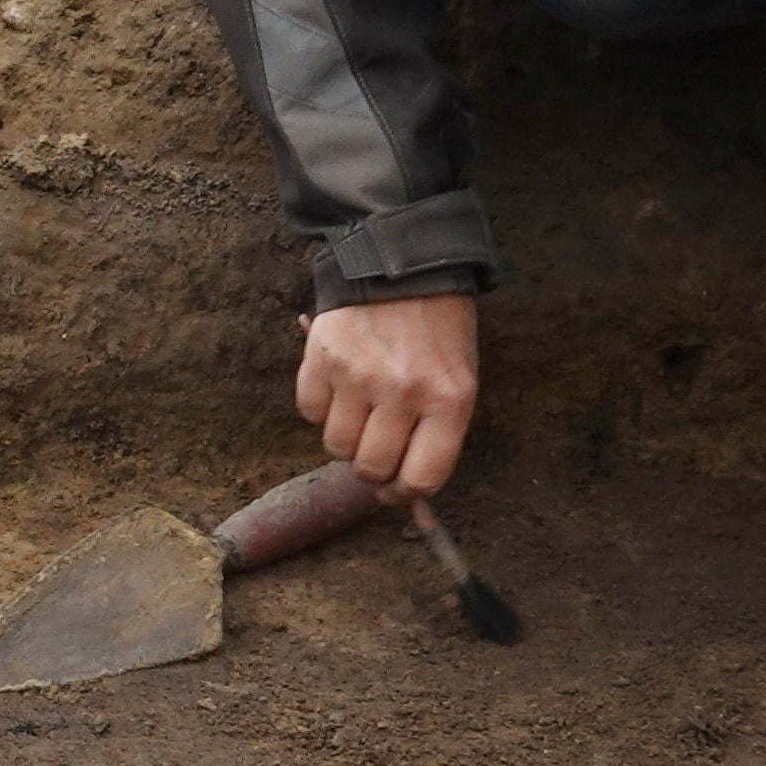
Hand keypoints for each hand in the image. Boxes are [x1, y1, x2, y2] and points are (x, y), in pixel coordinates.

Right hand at [296, 292, 478, 497]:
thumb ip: (436, 438)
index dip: (403, 493)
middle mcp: (402, 392)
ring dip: (345, 437)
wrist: (402, 264)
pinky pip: (308, 411)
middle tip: (376, 446)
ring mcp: (357, 376)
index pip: (420, 479)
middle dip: (371, 467)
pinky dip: (320, 407)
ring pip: (335, 446)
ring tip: (360, 407)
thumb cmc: (438, 330)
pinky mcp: (321, 359)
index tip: (396, 487)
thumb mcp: (457, 380)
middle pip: (370, 468)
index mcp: (448, 400)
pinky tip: (339, 383)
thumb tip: (410, 501)